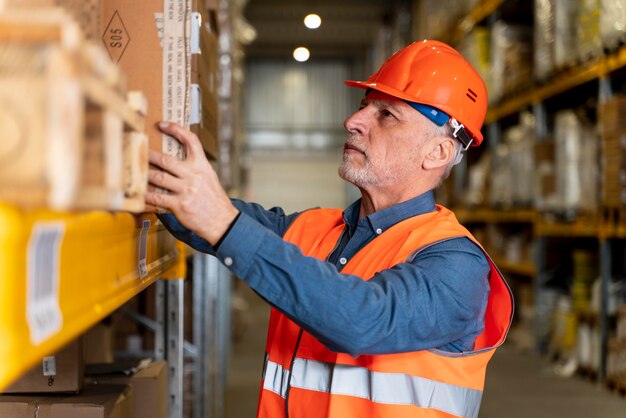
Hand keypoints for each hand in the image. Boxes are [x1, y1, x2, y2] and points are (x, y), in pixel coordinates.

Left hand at [145, 121, 238, 245]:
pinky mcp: (179, 205)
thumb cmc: (214, 200)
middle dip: (149, 155)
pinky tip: (139, 193)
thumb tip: (176, 160)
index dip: (176, 130)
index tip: (163, 125)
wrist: (222, 221)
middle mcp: (194, 176)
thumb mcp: (209, 177)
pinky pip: (158, 198)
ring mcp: (186, 190)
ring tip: (135, 170)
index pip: (191, 141)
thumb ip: (195, 168)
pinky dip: (146, 195)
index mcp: (202, 166)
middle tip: (138, 149)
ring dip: (144, 174)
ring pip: (159, 178)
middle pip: (166, 160)